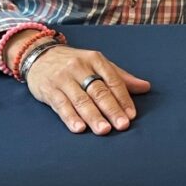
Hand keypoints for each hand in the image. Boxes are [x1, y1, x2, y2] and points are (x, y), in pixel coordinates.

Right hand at [25, 45, 151, 134]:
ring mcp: (63, 79)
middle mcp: (80, 67)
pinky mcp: (49, 90)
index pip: (113, 80)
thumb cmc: (75, 63)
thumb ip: (120, 77)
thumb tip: (146, 87)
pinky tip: (79, 128)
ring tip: (104, 130)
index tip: (131, 115)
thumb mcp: (98, 64)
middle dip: (111, 109)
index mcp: (96, 59)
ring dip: (93, 116)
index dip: (123, 98)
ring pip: (81, 100)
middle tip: (122, 125)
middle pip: (98, 91)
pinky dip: (71, 118)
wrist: (40, 55)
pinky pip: (61, 105)